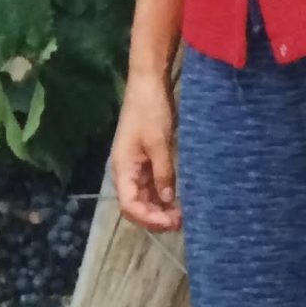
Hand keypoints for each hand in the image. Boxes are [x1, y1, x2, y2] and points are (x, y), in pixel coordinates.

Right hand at [111, 76, 180, 231]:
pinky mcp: (145, 159)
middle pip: (135, 205)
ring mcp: (135, 166)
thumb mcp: (158, 142)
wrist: (148, 83)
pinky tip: (178, 200)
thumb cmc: (150, 110)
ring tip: (182, 214)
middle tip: (181, 222)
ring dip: (160, 208)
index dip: (149, 219)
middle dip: (155, 217)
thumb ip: (163, 172)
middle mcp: (125, 171)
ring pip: (144, 197)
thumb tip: (168, 199)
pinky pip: (151, 185)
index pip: (130, 205)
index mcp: (122, 168)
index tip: (172, 222)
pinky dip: (162, 195)